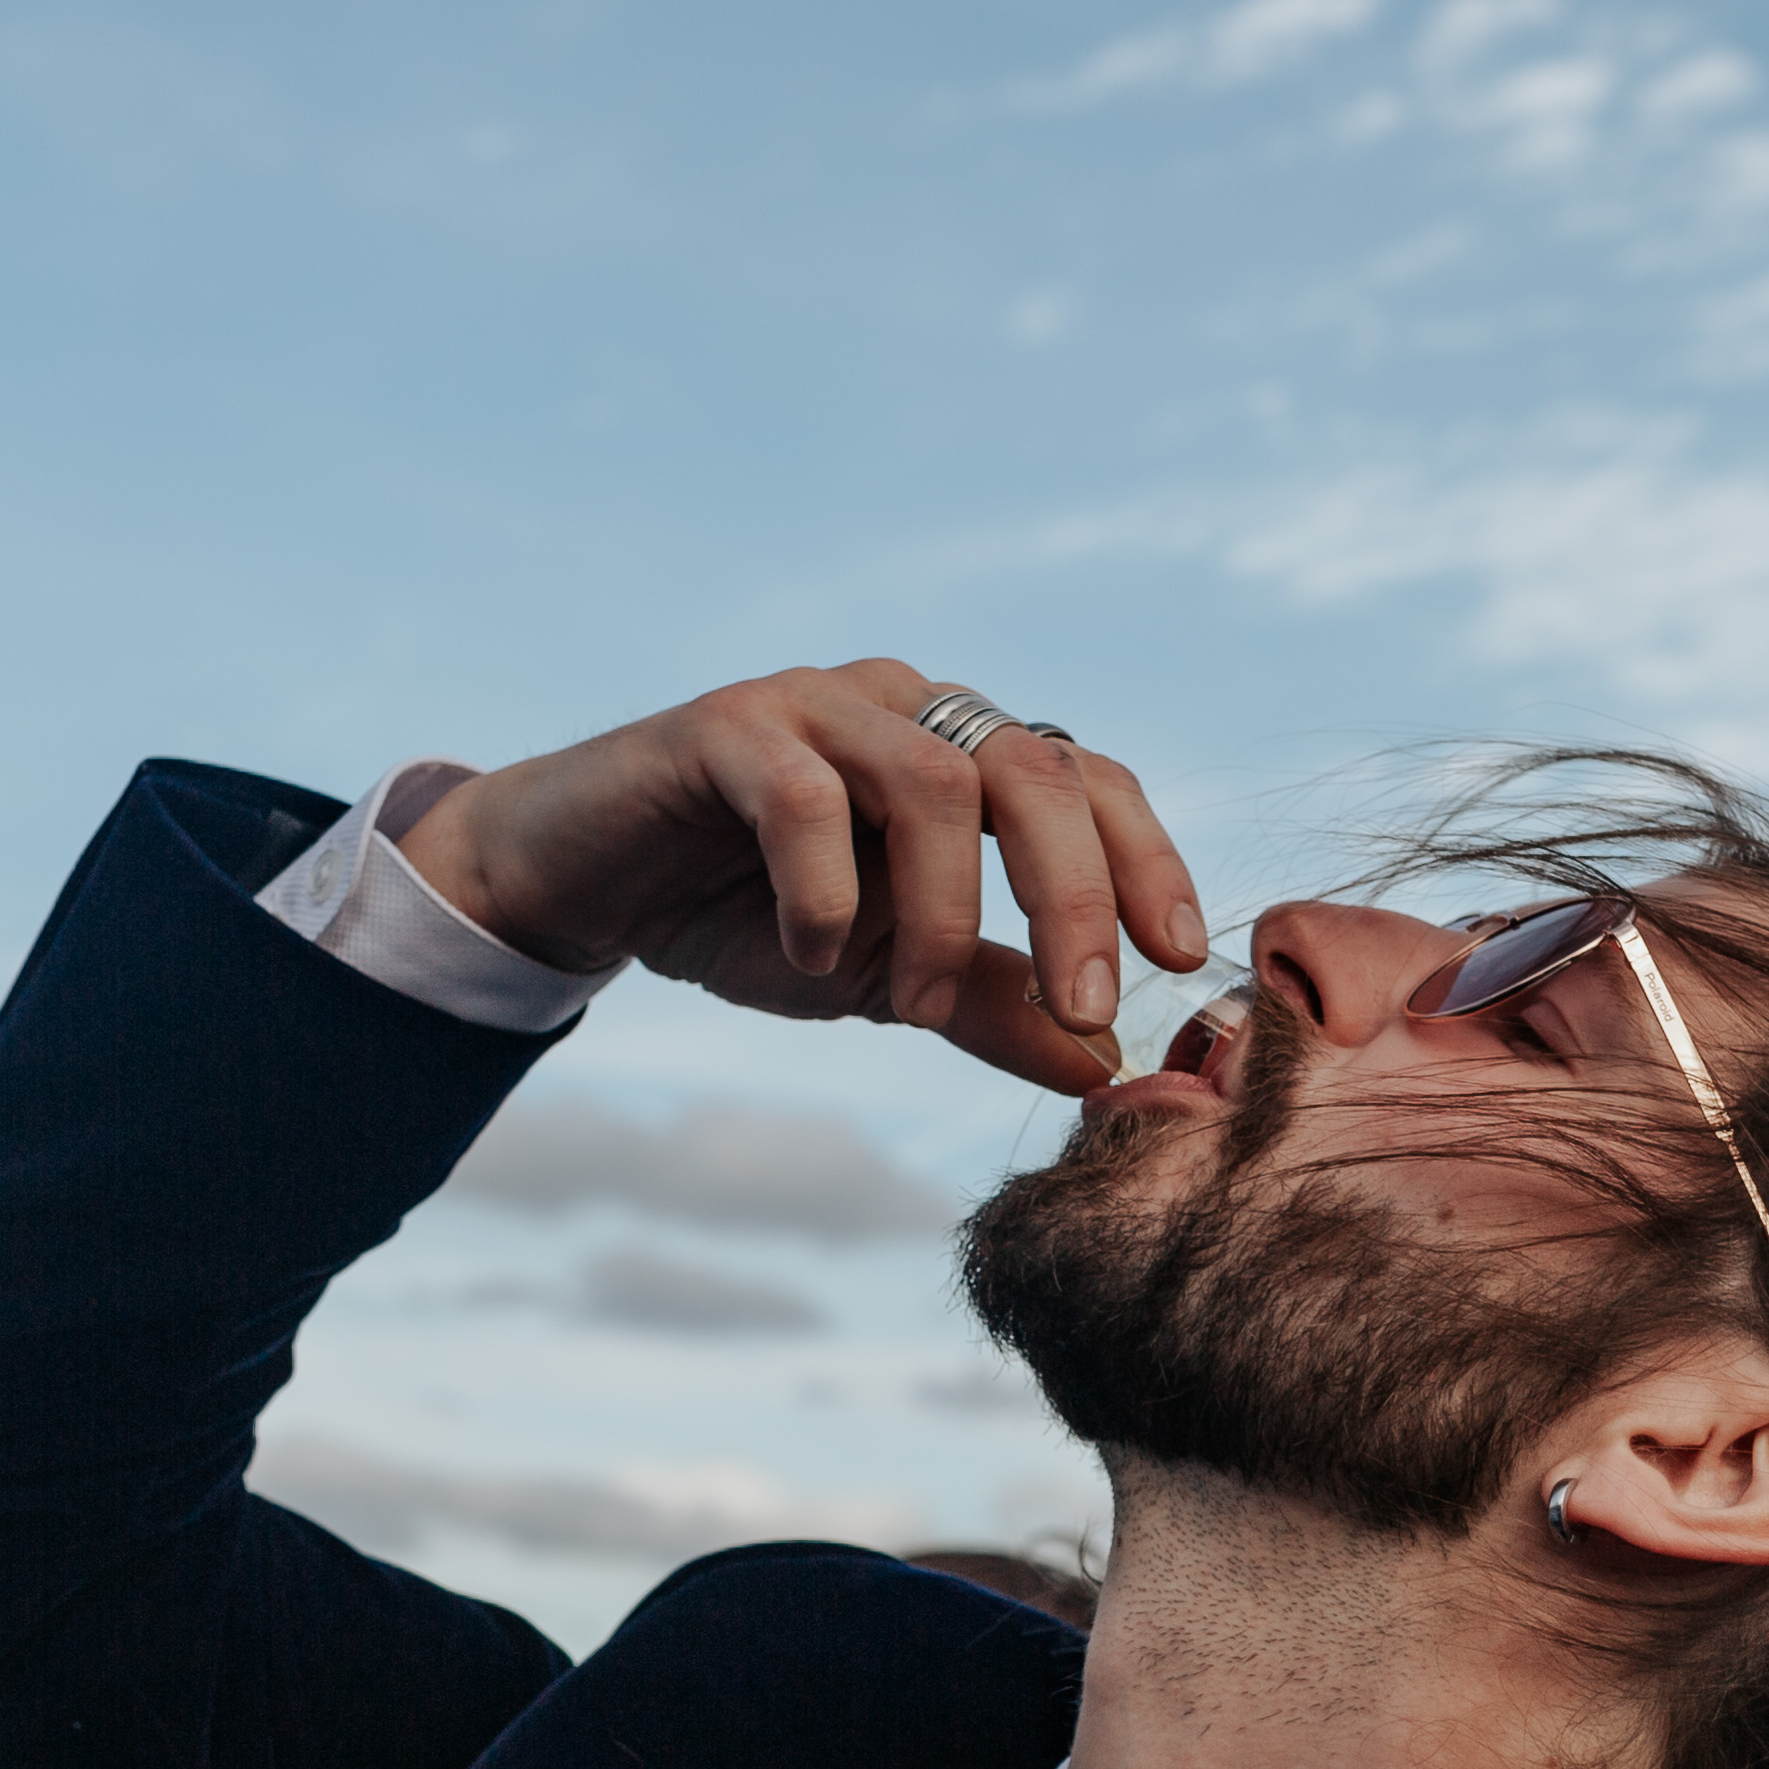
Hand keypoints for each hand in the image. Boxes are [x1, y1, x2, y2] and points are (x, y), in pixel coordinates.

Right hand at [390, 664, 1207, 1090]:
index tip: (1178, 961)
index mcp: (962, 754)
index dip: (1145, 862)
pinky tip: (811, 954)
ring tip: (916, 1002)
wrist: (590, 890)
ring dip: (946, 909)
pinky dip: (824, 887)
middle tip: (1085, 1005)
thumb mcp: (887, 979)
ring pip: (933, 779)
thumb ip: (992, 1007)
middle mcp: (905, 709)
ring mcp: (817, 704)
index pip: (1089, 782)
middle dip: (1074, 896)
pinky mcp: (724, 724)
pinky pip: (802, 793)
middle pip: (1034, 772)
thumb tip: (1106, 1065)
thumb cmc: (750, 919)